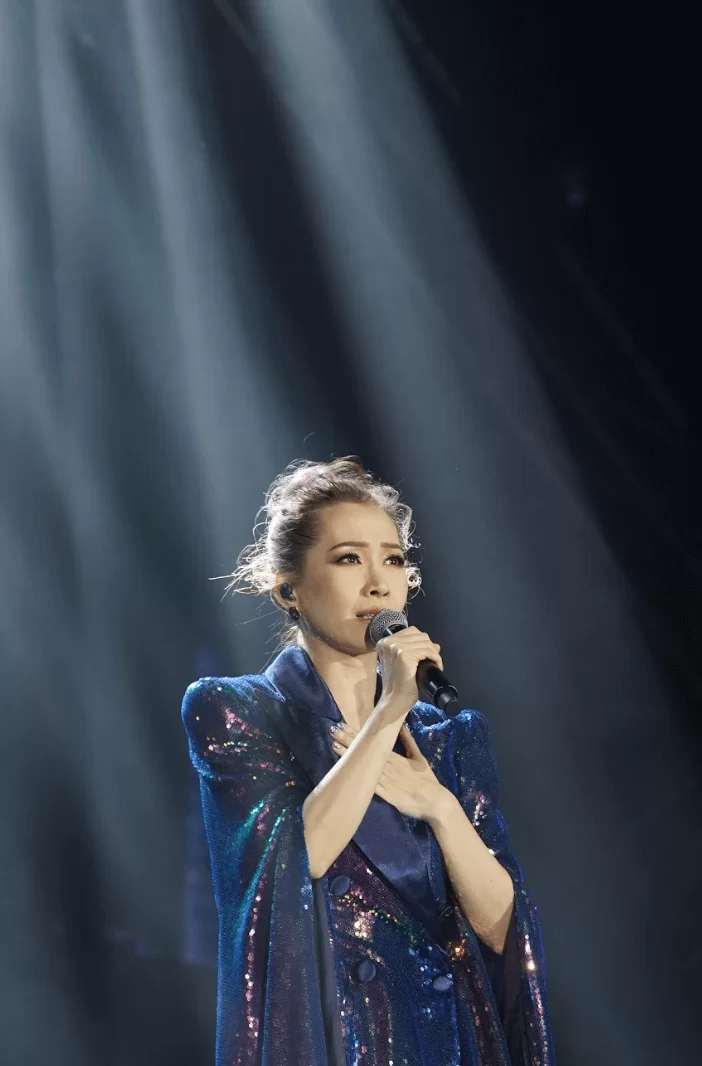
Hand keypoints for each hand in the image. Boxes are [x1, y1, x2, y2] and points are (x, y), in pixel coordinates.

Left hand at [329, 722, 449, 822]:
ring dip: (348, 756)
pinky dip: (357, 778)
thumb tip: (402, 726)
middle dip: (348, 739)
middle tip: (333, 728)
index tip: (343, 724)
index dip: (357, 734)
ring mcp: (386, 781)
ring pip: (364, 765)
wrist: (435, 802)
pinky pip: (369, 785)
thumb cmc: (427, 780)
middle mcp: (388, 766)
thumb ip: (409, 742)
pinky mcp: (386, 795)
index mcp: (395, 757)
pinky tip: (345, 773)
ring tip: (333, 744)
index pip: (372, 742)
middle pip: (365, 750)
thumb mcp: (419, 758)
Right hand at [376, 625, 443, 711]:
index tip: (428, 654)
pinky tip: (436, 666)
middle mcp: (388, 642)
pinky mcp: (405, 655)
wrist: (394, 701)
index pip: (411, 631)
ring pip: (425, 642)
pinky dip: (436, 658)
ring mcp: (396, 648)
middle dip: (429, 647)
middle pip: (419, 635)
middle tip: (433, 661)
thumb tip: (435, 645)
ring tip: (435, 664)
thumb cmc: (399, 684)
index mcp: (385, 642)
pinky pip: (428, 650)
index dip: (423, 642)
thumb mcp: (403, 662)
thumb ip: (414, 650)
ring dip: (434, 653)